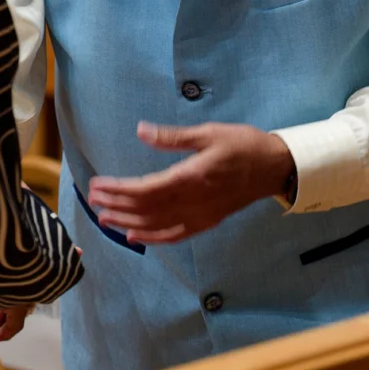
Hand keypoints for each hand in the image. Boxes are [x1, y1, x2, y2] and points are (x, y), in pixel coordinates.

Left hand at [85, 121, 294, 244]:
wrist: (275, 167)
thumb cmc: (242, 144)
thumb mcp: (208, 133)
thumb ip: (172, 137)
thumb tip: (140, 130)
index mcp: (191, 178)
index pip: (145, 189)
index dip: (118, 190)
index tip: (97, 185)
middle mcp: (194, 202)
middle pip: (146, 210)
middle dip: (117, 206)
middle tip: (93, 200)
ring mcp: (201, 216)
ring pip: (157, 226)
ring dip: (128, 223)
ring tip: (105, 218)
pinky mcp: (208, 222)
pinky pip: (175, 235)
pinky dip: (153, 238)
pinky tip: (135, 237)